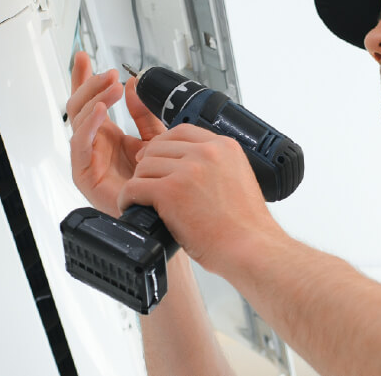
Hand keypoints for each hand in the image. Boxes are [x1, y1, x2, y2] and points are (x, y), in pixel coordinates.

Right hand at [66, 52, 164, 216]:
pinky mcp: (84, 176)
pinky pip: (79, 146)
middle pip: (79, 106)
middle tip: (109, 73)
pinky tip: (100, 111)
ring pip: (77, 121)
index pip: (90, 101)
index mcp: (106, 135)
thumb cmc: (158, 183)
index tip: (84, 56)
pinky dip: (88, 125)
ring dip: (93, 99)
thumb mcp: (154, 138)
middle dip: (90, 84)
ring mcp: (86, 159)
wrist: (164, 216)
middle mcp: (93, 145)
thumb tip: (133, 84)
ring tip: (110, 86)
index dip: (85, 78)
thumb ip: (143, 113)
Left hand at [117, 123, 279, 271]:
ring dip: (139, 183)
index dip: (163, 145)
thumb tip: (186, 165)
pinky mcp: (170, 191)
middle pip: (158, 146)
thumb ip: (215, 165)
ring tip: (141, 199)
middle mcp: (206, 152)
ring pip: (144, 166)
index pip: (181, 131)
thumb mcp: (237, 178)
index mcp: (224, 146)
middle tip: (146, 182)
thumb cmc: (246, 225)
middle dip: (148, 165)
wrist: (252, 249)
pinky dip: (128, 198)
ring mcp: (188, 170)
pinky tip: (132, 207)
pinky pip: (134, 187)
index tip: (156, 158)